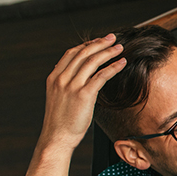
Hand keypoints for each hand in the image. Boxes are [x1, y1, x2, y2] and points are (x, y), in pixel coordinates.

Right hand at [38, 34, 125, 152]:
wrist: (57, 137)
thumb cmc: (61, 122)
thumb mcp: (59, 99)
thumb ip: (66, 86)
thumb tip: (76, 78)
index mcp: (54, 78)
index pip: (71, 54)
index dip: (86, 45)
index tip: (98, 41)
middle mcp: (62, 78)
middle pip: (82, 53)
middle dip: (99, 43)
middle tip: (113, 38)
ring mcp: (72, 86)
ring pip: (92, 61)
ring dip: (108, 52)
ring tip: (120, 48)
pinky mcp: (84, 95)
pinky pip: (101, 76)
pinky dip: (113, 67)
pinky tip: (121, 63)